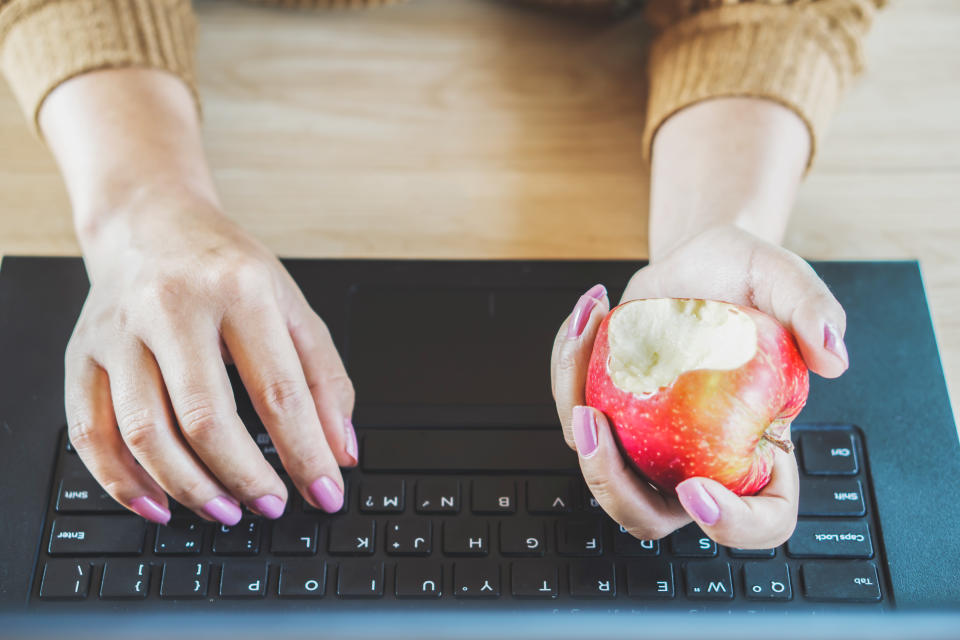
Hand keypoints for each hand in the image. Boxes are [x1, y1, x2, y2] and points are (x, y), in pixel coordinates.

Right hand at [64, 197, 356, 525]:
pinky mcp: (82, 355)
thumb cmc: (227, 271)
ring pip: (145, 432)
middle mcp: (172, 307)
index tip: (326, 492)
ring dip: (189, 487)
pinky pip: (91, 434)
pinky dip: (122, 482)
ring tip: (225, 510)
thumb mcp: (292, 308)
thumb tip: (342, 451)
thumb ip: (325, 379)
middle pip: (206, 417)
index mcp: (238, 290)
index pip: (278, 390)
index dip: (305, 452)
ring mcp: (119, 332)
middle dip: (245, 477)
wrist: (150, 224)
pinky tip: (158, 503)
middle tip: (272, 506)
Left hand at [551, 224, 848, 547]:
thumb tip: (833, 357)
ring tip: (583, 337)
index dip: (733, 526)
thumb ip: (814, 309)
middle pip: (653, 514)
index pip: (762, 518)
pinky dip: (568, 368)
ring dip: (575, 414)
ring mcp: (651, 443)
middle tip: (594, 421)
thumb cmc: (746, 278)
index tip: (697, 489)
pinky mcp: (615, 415)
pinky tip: (588, 314)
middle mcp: (701, 458)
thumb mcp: (784, 277)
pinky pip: (578, 412)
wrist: (698, 263)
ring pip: (601, 471)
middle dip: (611, 484)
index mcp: (760, 448)